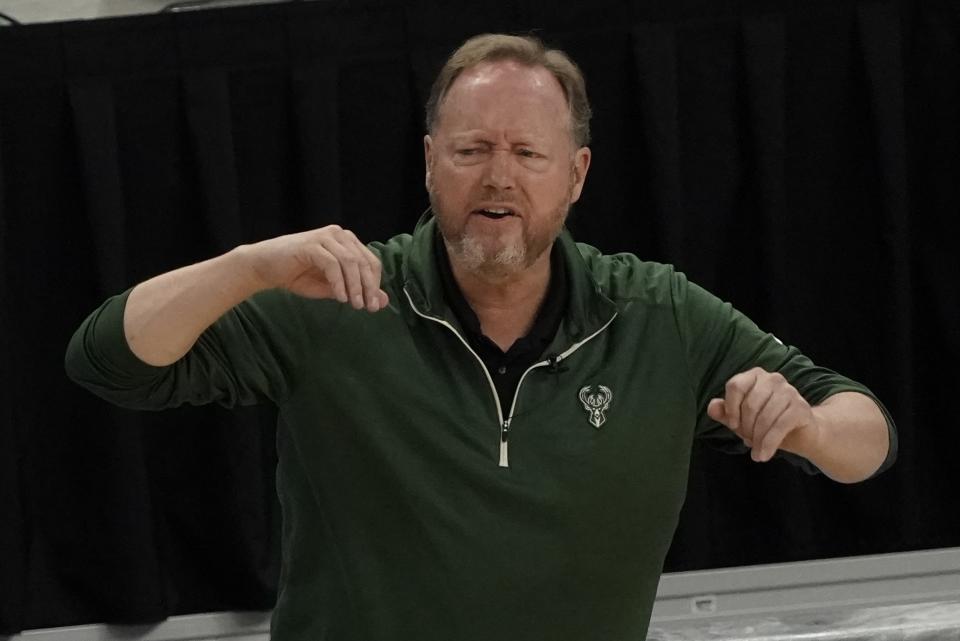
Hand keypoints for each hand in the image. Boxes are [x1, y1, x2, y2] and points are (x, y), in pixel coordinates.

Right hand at [242, 225, 388, 311]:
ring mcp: (325, 237)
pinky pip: (332, 264)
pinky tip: (340, 297)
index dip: (375, 284)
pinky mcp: (311, 244)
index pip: (371, 262)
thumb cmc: (298, 275)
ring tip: (356, 305)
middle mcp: (339, 235)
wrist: (265, 268)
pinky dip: (339, 282)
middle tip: (369, 308)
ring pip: (350, 262)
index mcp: (347, 242)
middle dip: (369, 287)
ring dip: (355, 286)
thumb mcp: (332, 287)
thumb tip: (383, 301)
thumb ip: (356, 291)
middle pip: (364, 261)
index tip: (375, 306)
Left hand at [706, 367, 819, 462]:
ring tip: (757, 452)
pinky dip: (769, 444)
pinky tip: (764, 456)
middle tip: (748, 440)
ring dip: (758, 440)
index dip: (731, 408)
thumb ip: (724, 413)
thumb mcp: (741, 419)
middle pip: (750, 404)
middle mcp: (773, 378)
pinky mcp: (801, 407)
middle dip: (746, 428)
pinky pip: (780, 427)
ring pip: (765, 418)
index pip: (735, 386)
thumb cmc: (765, 423)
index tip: (733, 425)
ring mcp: (789, 391)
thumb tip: (711, 407)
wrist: (800, 434)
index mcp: (754, 376)